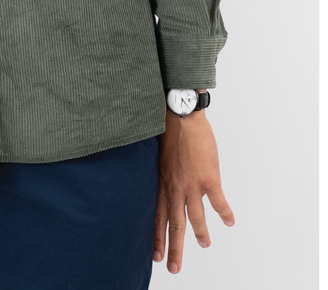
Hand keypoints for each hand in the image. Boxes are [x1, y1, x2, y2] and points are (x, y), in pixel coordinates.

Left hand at [154, 110, 234, 273]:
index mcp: (162, 182)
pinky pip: (218, 203)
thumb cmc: (169, 130)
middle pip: (174, 224)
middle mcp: (175, 187)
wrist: (180, 116)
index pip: (157, 216)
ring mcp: (191, 184)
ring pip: (196, 218)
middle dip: (174, 248)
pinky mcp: (208, 178)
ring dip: (200, 234)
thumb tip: (166, 183)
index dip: (156, 236)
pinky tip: (229, 222)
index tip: (155, 255)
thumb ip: (163, 174)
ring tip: (204, 245)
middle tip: (173, 268)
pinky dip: (224, 214)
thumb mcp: (158, 156)